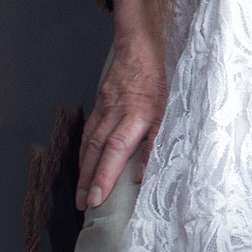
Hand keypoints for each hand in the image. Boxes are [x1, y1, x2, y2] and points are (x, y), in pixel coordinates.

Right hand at [76, 24, 167, 208]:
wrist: (139, 47)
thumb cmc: (160, 77)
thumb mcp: (171, 106)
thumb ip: (159, 139)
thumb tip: (145, 170)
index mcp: (137, 115)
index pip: (116, 150)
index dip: (105, 175)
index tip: (97, 197)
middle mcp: (116, 115)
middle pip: (97, 152)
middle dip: (88, 180)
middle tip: (83, 203)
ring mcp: (105, 110)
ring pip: (90, 143)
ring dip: (84, 169)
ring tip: (81, 190)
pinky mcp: (100, 105)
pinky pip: (89, 131)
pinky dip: (85, 150)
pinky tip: (84, 161)